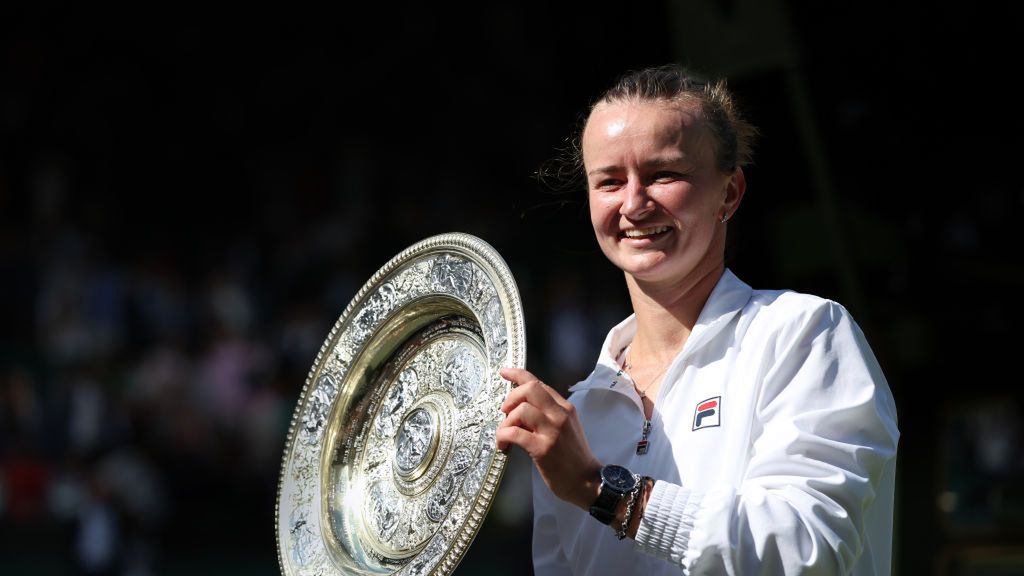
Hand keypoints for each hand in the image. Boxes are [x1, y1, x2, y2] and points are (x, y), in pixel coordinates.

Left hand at [496, 367, 601, 509]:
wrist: (587, 482)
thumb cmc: (573, 457)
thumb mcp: (566, 427)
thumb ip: (548, 414)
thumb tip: (520, 407)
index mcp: (565, 407)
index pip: (539, 383)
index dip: (518, 375)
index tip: (504, 372)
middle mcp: (560, 414)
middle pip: (530, 389)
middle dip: (510, 398)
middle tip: (504, 413)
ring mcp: (552, 431)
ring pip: (520, 410)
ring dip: (506, 422)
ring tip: (505, 436)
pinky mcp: (543, 448)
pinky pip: (515, 433)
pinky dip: (503, 436)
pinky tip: (504, 446)